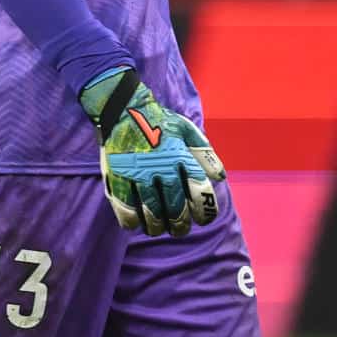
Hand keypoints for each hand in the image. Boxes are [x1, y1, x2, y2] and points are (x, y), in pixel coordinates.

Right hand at [79, 68, 226, 236]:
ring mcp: (138, 173)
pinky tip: (134, 223)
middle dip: (180, 225)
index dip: (205, 212)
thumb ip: (205, 153)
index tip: (203, 219)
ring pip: (151, 213)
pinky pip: (124, 207)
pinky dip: (130, 220)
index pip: (201, 194)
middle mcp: (162, 168)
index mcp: (181, 157)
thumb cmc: (157, 119)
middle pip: (176, 209)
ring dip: (156, 226)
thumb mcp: (186, 129)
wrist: (121, 106)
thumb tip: (219, 178)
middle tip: (179, 230)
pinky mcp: (116, 175)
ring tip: (157, 229)